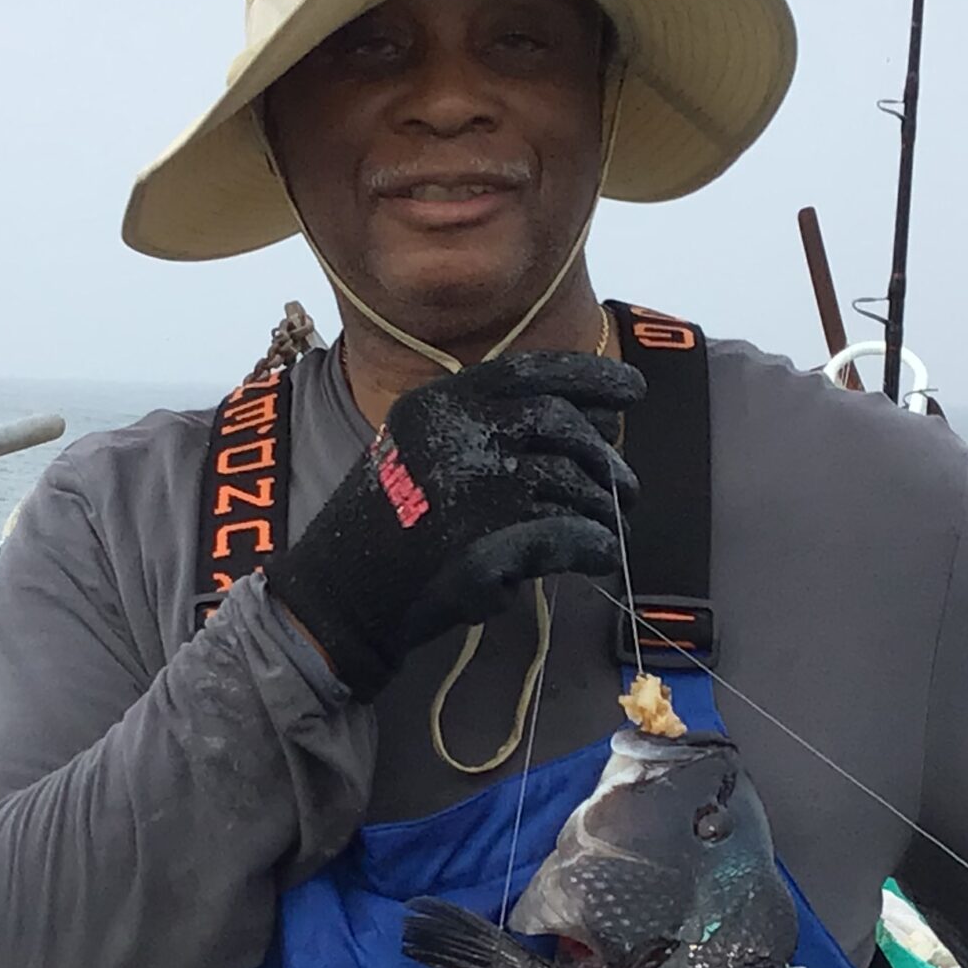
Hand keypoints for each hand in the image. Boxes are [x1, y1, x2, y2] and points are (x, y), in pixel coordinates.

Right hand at [264, 350, 645, 699]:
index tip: (632, 391)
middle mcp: (455, 436)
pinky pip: (565, 536)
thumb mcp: (418, 447)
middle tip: (626, 487)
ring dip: (603, 508)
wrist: (336, 595)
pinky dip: (594, 545)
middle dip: (604, 456)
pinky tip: (604, 555)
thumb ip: (482, 428)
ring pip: (570, 484)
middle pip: (560, 426)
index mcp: (438, 403)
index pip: (528, 372)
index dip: (589, 377)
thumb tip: (582, 421)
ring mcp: (468, 492)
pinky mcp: (482, 549)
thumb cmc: (383, 525)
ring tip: (616, 528)